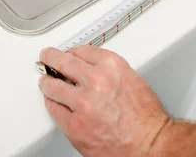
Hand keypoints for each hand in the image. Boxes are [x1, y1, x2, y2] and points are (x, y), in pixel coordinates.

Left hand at [38, 46, 170, 156]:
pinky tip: (53, 101)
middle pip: (62, 62)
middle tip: (47, 57)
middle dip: (51, 58)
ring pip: (52, 86)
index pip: (81, 50)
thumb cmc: (146, 118)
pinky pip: (54, 109)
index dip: (72, 52)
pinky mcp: (74, 125)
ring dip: (47, 82)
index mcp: (112, 66)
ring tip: (45, 81)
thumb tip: (91, 69)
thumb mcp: (132, 79)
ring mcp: (83, 103)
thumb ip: (109, 71)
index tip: (68, 53)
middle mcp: (96, 81)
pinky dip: (52, 104)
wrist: (150, 145)